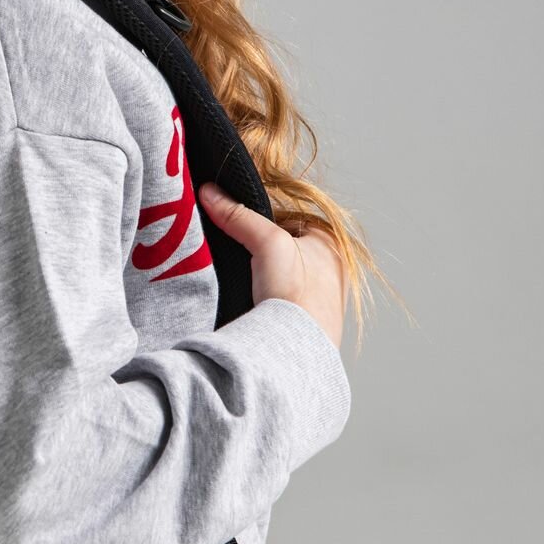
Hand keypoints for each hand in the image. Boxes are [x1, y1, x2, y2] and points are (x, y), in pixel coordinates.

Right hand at [196, 180, 346, 351]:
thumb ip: (238, 215)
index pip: (288, 220)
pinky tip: (251, 303)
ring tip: (243, 282)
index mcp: (333, 245)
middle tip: (239, 258)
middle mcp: (332, 270)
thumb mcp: (268, 243)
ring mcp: (320, 298)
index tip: (239, 229)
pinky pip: (278, 301)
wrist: (295, 351)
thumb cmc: (297, 296)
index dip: (260, 223)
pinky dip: (263, 300)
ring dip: (259, 278)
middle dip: (258, 252)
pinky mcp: (305, 322)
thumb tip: (210, 192)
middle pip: (281, 249)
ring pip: (277, 276)